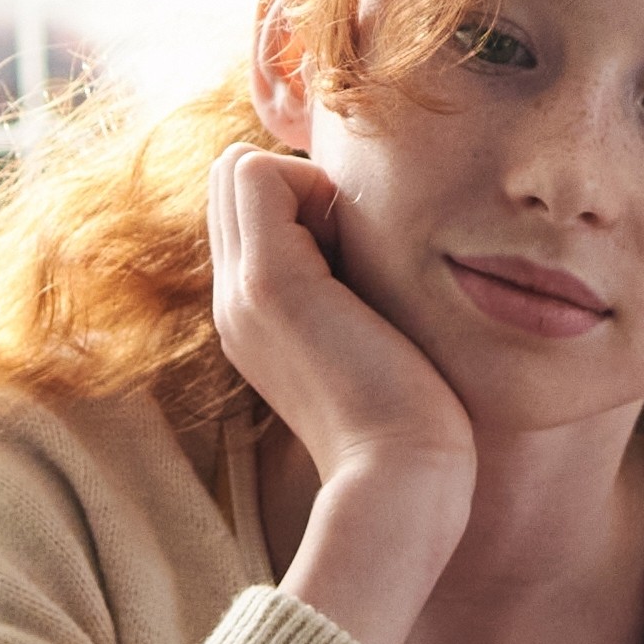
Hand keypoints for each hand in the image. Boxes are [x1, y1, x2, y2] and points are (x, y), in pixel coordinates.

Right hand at [207, 145, 476, 643]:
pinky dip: (315, 183)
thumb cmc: (412, 413)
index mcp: (252, 317)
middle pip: (235, 179)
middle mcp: (232, 300)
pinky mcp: (268, 281)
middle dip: (300, 182)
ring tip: (359, 248)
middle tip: (360, 240)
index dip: (303, 201)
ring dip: (307, 182)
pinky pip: (260, 172)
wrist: (401, 474)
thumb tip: (362, 230)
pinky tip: (361, 243)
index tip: (359, 251)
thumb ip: (350, 286)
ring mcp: (241, 290)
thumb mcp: (369, 336)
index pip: (246, 209)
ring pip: (242, 168)